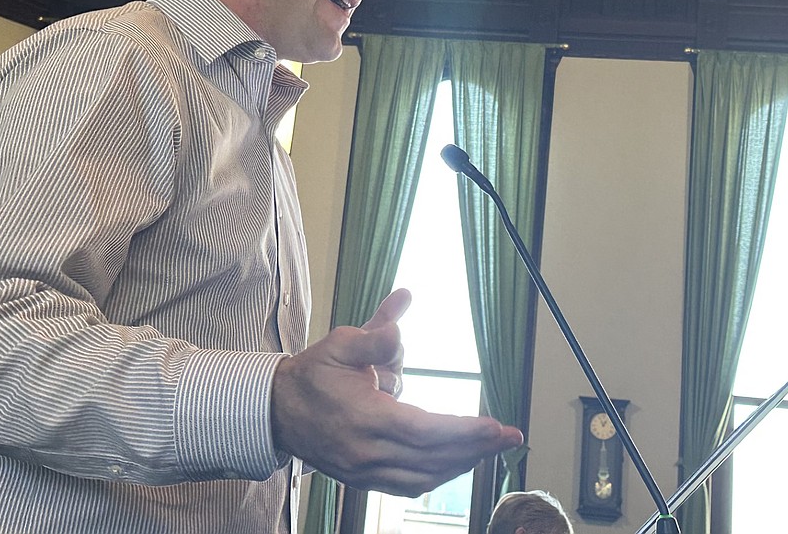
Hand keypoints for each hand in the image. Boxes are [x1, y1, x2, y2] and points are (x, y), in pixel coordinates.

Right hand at [271, 289, 523, 496]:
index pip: (424, 432)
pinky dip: (438, 474)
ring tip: (491, 446)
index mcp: (364, 419)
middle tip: (510, 436)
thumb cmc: (313, 374)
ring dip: (462, 463)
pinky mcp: (363, 480)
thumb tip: (404, 301)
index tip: (497, 428)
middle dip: (476, 448)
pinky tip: (458, 460)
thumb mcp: (341, 343)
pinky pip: (409, 485)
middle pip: (433, 458)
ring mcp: (364, 472)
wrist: (277, 411)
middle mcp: (367, 453)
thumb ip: (377, 331)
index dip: (464, 432)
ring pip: (424, 477)